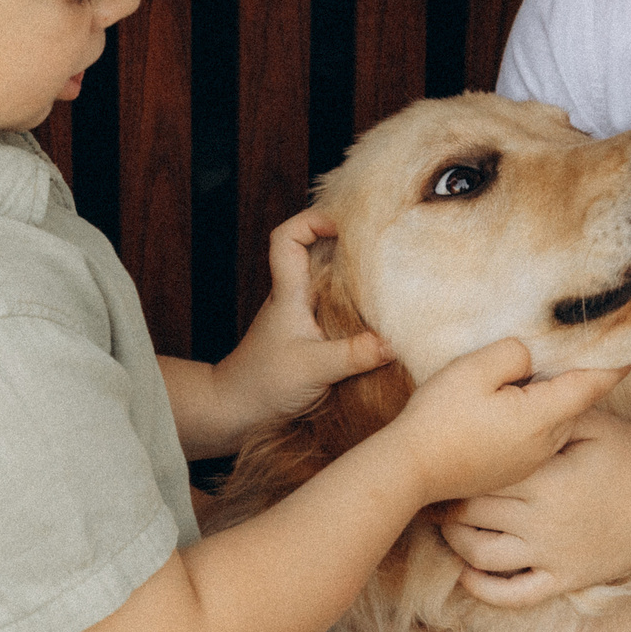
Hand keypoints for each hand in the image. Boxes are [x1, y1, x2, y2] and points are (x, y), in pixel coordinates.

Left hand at [209, 209, 391, 431]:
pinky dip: (356, 308)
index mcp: (288, 293)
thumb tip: (396, 342)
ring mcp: (301, 317)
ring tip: (390, 280)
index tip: (345, 224)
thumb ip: (355, 354)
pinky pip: (336, 310)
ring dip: (355, 278)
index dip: (312, 220)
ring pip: (329, 282)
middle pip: (316, 253)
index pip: (287, 238)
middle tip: (384, 248)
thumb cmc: (262, 384)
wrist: (234, 411)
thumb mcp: (314, 369)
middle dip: (347, 245)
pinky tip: (379, 319)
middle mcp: (294, 298)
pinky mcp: (308, 337)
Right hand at [370, 338, 622, 507]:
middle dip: (583, 375)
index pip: (594, 383)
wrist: (412, 471)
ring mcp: (532, 459)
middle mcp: (547, 442)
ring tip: (546, 372)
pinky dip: (539, 415)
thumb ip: (512, 354)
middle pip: (577, 400)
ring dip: (558, 396)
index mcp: (544, 416)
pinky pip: (539, 435)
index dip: (618, 360)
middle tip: (590, 345)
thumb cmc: (440, 419)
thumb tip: (530, 356)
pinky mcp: (515, 468)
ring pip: (558, 419)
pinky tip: (517, 403)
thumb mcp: (474, 369)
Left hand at [436, 405, 630, 605]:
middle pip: (472, 514)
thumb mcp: (595, 424)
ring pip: (482, 556)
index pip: (483, 475)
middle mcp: (543, 521)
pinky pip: (514, 593)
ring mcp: (552, 555)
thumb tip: (512, 390)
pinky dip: (483, 588)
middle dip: (445, 504)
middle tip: (431, 492)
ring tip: (446, 526)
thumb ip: (551, 411)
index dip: (455, 469)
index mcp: (548, 478)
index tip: (438, 461)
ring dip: (455, 543)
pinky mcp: (564, 579)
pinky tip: (467, 573)